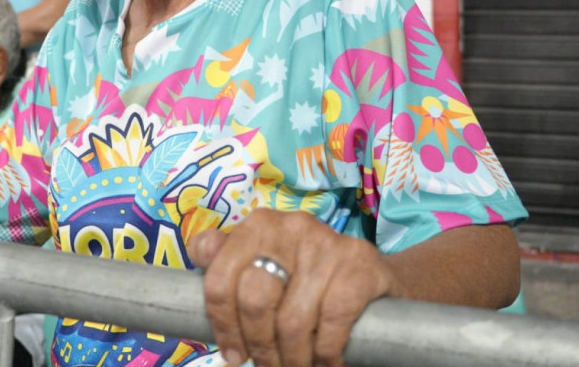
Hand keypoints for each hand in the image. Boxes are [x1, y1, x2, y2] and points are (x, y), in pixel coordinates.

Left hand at [187, 209, 400, 366]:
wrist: (377, 280)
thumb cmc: (310, 280)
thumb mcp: (268, 267)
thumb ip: (229, 262)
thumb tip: (200, 251)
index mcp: (259, 225)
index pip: (220, 280)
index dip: (223, 326)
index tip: (234, 354)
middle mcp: (291, 226)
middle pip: (254, 300)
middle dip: (260, 346)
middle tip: (270, 366)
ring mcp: (328, 242)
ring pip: (292, 320)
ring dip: (293, 358)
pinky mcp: (361, 262)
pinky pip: (332, 321)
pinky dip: (326, 353)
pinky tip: (327, 362)